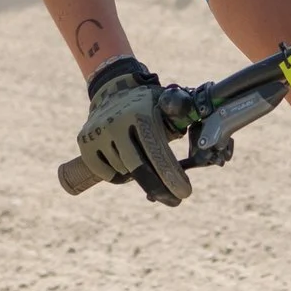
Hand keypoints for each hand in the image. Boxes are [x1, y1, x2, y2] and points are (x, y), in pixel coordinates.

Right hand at [77, 58, 190, 205]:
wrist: (112, 89)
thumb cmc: (148, 104)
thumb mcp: (166, 104)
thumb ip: (182, 120)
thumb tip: (206, 142)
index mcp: (139, 113)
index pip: (156, 151)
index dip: (170, 175)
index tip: (184, 193)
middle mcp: (116, 122)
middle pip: (137, 167)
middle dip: (159, 188)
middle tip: (174, 201)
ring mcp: (97, 133)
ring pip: (124, 172)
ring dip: (139, 175)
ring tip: (145, 164)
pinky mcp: (84, 143)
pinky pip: (107, 174)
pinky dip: (119, 176)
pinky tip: (126, 164)